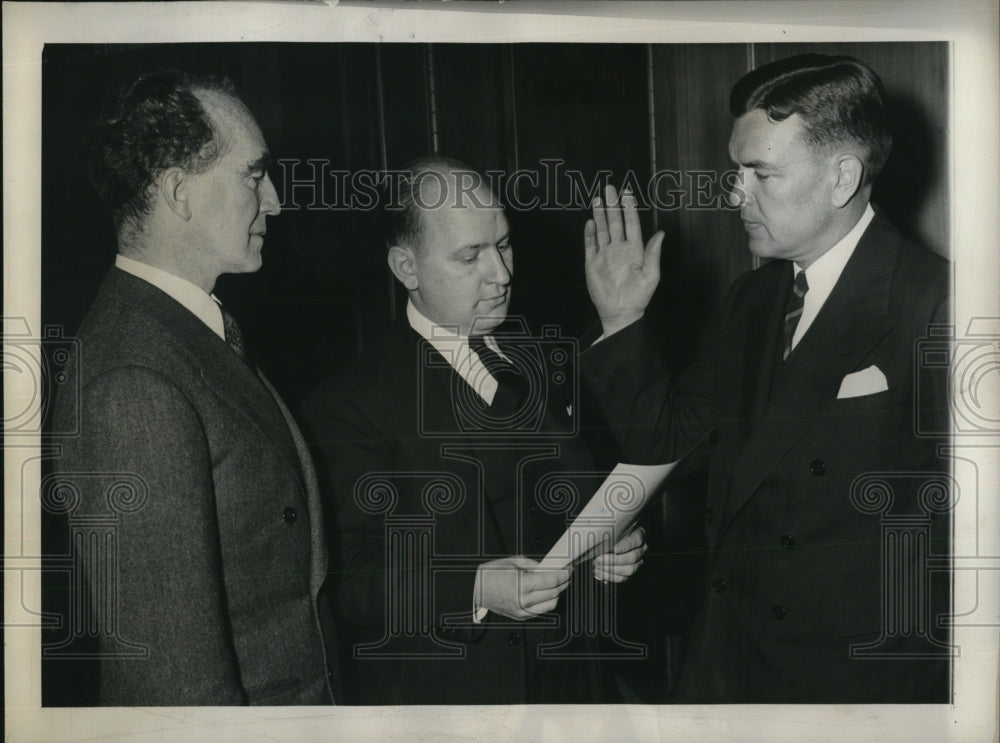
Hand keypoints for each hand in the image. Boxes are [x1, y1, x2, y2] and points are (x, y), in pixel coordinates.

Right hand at [475, 557, 570, 620]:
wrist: (475, 590)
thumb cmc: (490, 575)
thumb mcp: (512, 562)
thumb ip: (533, 565)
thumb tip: (549, 568)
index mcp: (522, 584)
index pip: (552, 580)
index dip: (564, 574)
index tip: (569, 569)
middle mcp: (524, 600)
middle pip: (554, 593)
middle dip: (563, 582)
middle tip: (566, 574)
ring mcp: (523, 611)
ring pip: (551, 604)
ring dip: (557, 593)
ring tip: (558, 584)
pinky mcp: (521, 617)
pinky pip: (541, 610)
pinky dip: (547, 601)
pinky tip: (546, 593)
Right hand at [584, 184, 664, 336]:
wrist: (620, 313)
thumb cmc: (638, 296)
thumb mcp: (651, 275)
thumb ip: (654, 254)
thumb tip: (660, 233)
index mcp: (635, 250)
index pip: (631, 224)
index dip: (629, 208)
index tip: (627, 193)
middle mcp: (619, 249)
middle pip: (615, 222)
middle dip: (612, 205)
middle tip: (609, 188)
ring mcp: (605, 255)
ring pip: (602, 230)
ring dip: (599, 215)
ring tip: (597, 199)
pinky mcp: (592, 263)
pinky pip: (590, 245)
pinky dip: (589, 234)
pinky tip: (590, 223)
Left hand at [593, 525, 646, 582]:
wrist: (611, 540)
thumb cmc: (612, 532)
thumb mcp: (613, 529)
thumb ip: (610, 533)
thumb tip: (601, 538)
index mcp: (638, 535)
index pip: (635, 541)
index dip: (624, 546)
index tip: (614, 549)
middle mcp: (640, 549)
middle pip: (632, 557)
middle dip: (614, 560)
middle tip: (599, 559)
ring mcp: (637, 562)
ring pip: (629, 570)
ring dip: (611, 569)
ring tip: (597, 567)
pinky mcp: (630, 572)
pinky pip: (623, 578)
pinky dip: (610, 576)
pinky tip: (599, 572)